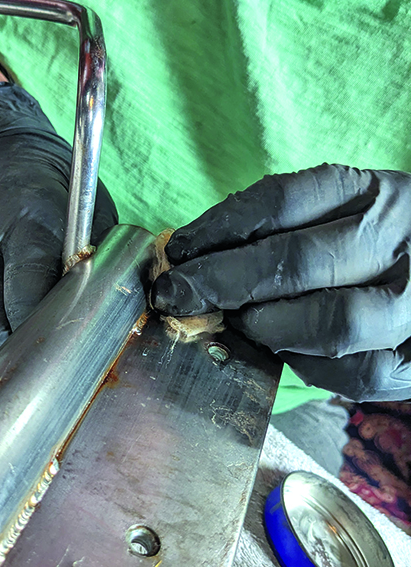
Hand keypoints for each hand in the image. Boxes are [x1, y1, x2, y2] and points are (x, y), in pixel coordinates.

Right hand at [0, 82, 117, 373]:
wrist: (1, 151)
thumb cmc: (57, 187)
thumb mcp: (91, 214)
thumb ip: (95, 265)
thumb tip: (103, 318)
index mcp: (31, 224)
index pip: (26, 297)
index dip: (42, 337)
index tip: (62, 357)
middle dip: (10, 358)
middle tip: (36, 376)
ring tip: (11, 377)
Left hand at [151, 164, 410, 400]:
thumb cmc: (377, 250)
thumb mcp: (346, 213)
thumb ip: (286, 228)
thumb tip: (197, 255)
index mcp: (376, 193)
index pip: (282, 201)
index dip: (219, 227)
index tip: (179, 249)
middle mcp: (400, 241)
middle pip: (295, 261)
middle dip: (221, 282)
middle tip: (178, 295)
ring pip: (331, 322)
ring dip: (266, 327)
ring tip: (237, 324)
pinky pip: (355, 373)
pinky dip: (308, 365)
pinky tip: (282, 352)